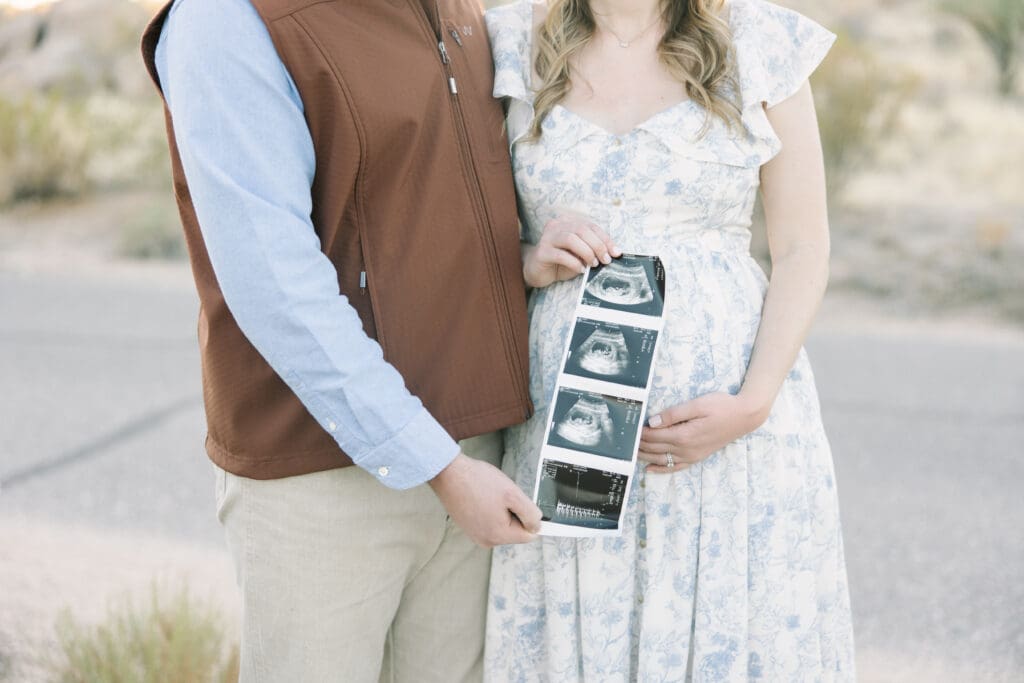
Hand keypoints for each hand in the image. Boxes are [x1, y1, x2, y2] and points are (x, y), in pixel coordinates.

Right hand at [428, 453, 542, 546]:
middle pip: (514, 530)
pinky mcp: (468, 526)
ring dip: (501, 510)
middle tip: (501, 495)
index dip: (529, 517)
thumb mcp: (513, 494)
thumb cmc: (478, 481)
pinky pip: (489, 520)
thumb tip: (537, 526)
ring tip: (488, 495)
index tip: (521, 502)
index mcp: (498, 536)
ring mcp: (475, 534)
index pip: (528, 535)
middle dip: (513, 512)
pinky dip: (489, 509)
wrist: (449, 473)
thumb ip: (530, 514)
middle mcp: (486, 540)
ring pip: (502, 524)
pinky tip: (480, 496)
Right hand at [522, 214, 621, 288]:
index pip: (590, 226)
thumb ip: (593, 250)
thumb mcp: (580, 254)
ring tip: (593, 264)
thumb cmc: (561, 262)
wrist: (538, 271)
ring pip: (570, 238)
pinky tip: (581, 269)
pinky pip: (560, 255)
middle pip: (581, 230)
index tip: (616, 253)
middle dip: (597, 245)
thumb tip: (613, 253)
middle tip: (605, 260)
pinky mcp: (542, 252)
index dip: (605, 239)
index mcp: (568, 222)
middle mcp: (556, 226)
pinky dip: (574, 262)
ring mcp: (547, 238)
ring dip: (586, 252)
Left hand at [639, 392, 769, 473]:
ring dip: (644, 455)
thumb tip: (653, 421)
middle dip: (638, 444)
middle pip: (654, 448)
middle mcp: (686, 449)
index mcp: (684, 435)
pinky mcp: (697, 457)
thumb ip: (674, 414)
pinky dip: (661, 469)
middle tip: (622, 440)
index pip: (653, 436)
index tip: (627, 428)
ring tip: (629, 452)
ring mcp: (692, 455)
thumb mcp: (697, 404)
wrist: (744, 416)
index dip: (639, 432)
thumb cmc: (722, 406)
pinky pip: (675, 467)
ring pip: (661, 459)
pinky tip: (649, 468)